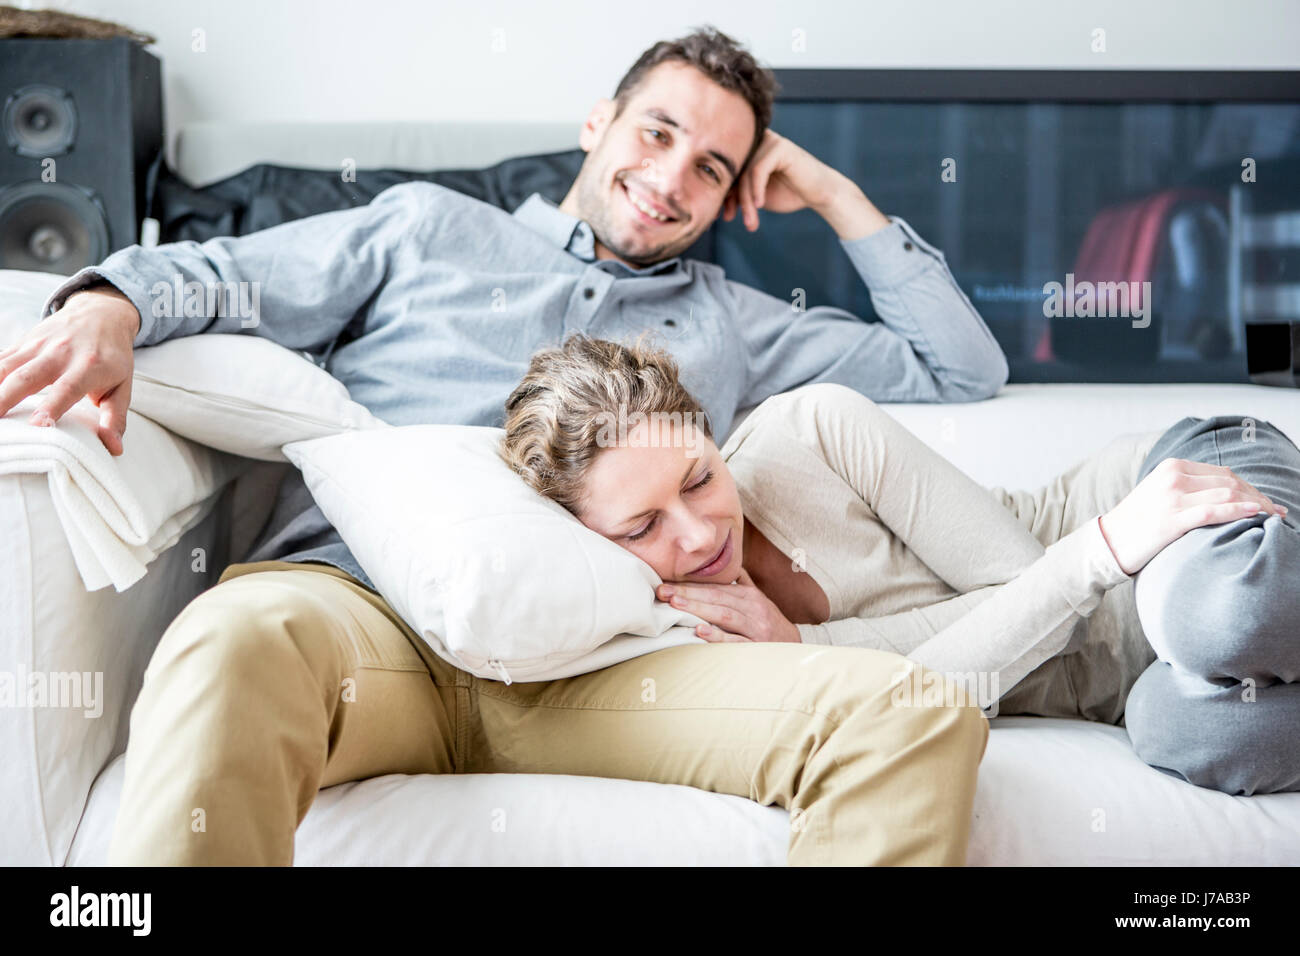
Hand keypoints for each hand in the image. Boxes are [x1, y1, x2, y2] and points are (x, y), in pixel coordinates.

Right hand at [0, 286, 139, 455]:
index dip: (52, 407)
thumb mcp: (123, 386)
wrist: (102, 313)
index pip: (67, 388)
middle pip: (26, 377)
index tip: (37, 425)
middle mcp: (61, 353)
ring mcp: (38, 345)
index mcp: (89, 366)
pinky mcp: (23, 343)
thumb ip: (116, 418)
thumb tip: (114, 448)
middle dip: (4, 400)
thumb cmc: (114, 357)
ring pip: (6, 367)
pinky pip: (0, 359)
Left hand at [657, 568, 801, 642]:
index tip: (666, 583)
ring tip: (675, 605)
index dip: (690, 585)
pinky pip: (735, 641)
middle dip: (687, 594)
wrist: (796, 648)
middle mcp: (752, 608)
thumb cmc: (770, 623)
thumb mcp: (759, 600)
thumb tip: (730, 566)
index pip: (715, 588)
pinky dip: (717, 636)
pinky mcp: (756, 647)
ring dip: (698, 609)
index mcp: (749, 595)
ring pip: (724, 615)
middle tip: (662, 592)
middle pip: (716, 598)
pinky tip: (700, 632)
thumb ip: (743, 584)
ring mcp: (755, 628)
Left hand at [721, 129, 845, 231]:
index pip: (725, 171)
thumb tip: (707, 200)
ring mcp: (767, 141)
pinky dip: (756, 190)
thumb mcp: (754, 195)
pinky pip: (758, 170)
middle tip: (730, 219)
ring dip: (746, 201)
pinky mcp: (779, 146)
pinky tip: (760, 206)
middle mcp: (755, 141)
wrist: (819, 194)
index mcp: (746, 149)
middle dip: (729, 198)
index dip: (721, 194)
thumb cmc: (787, 193)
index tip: (720, 216)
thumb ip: (734, 192)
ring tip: (751, 221)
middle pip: (732, 171)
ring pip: (744, 173)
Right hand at [1098, 457, 1286, 574]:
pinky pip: (1215, 512)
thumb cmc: (1136, 522)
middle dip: (1259, 496)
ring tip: (1273, 517)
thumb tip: (1223, 494)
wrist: (1108, 541)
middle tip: (1276, 512)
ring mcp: (1173, 497)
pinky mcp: (1173, 518)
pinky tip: (1257, 515)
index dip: (1250, 487)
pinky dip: (1240, 511)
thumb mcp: (1159, 493)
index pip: (1223, 473)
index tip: (1265, 501)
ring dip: (1257, 505)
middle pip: (1230, 482)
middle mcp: (1174, 477)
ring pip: (1228, 494)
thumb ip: (1186, 487)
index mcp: (1172, 467)